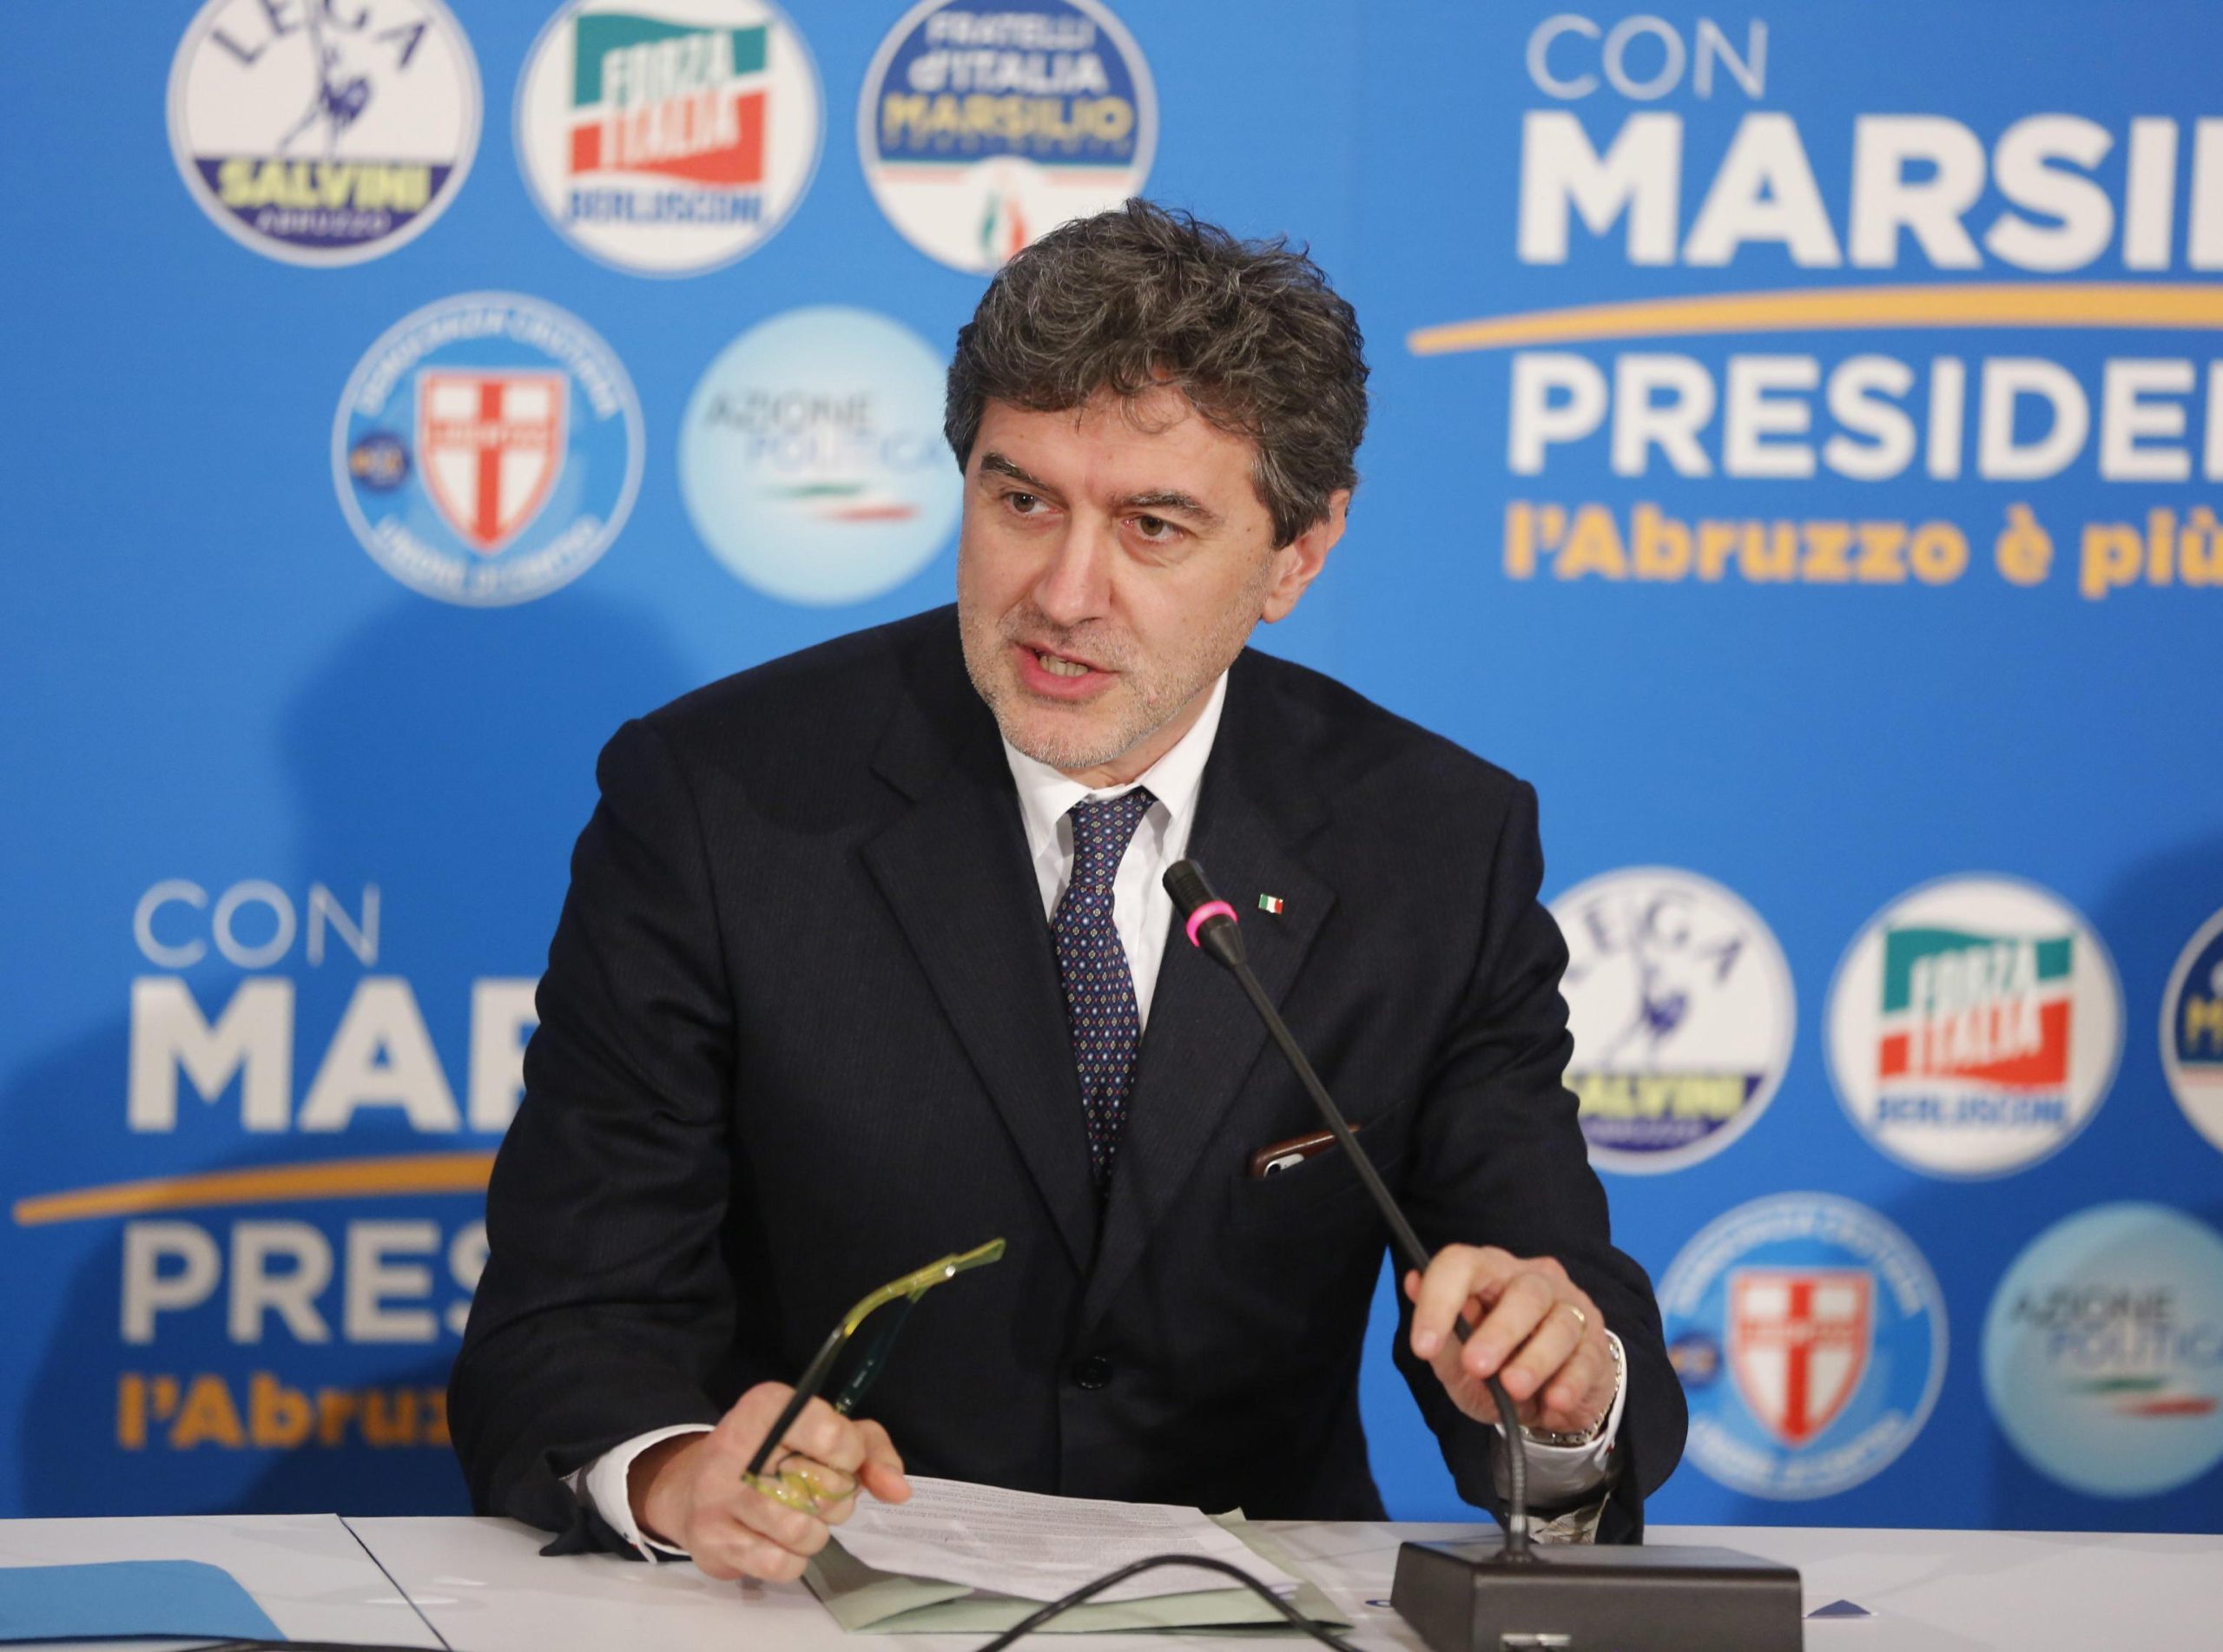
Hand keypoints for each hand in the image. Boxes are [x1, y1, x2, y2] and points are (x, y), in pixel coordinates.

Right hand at [632, 1382, 910, 1580]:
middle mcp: (736, 1443)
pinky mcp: (710, 1538)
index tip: (841, 1460)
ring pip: (801, 1531)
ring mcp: (717, 1493)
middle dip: (835, 1500)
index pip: (835, 1437)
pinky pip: (778, 1564)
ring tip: (800, 1519)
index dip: (851, 1458)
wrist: (700, 1488)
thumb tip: (898, 1491)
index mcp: (768, 1406)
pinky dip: (792, 1560)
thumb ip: (872, 1451)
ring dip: (815, 1533)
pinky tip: (778, 1542)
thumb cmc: (778, 1456)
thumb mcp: (828, 1434)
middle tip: (817, 1495)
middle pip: (822, 1489)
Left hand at [1405, 1246, 1614, 1436]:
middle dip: (1498, 1331)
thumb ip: (1440, 1336)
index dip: (1440, 1299)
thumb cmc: (1497, 1371)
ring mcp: (1571, 1309)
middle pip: (1523, 1291)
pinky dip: (1569, 1382)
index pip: (1463, 1264)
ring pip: (1560, 1323)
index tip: (1422, 1345)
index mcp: (1490, 1274)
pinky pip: (1586, 1358)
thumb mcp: (1458, 1366)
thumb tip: (1412, 1282)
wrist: (1549, 1402)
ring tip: (1514, 1388)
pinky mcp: (1597, 1345)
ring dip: (1534, 1359)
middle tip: (1476, 1366)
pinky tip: (1554, 1401)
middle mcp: (1534, 1280)